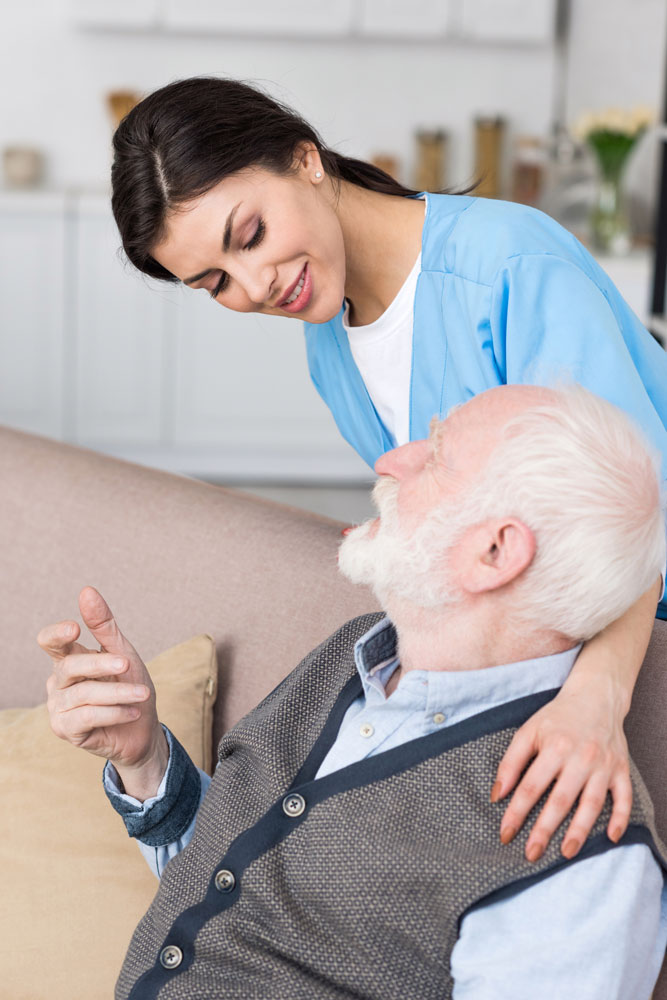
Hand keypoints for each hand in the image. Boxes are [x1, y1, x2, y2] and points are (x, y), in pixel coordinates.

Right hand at [39, 586, 167, 798]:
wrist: (143, 729)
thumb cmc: (131, 687)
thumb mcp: (124, 653)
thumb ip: (104, 625)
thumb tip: (86, 591)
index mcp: (69, 658)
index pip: (50, 641)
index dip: (57, 634)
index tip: (75, 628)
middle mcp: (58, 681)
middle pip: (70, 665)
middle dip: (101, 664)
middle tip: (127, 664)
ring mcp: (58, 706)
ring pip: (82, 693)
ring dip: (118, 693)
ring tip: (142, 694)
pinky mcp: (65, 729)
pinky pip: (85, 716)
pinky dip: (114, 712)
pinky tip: (133, 712)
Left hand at [491, 678, 630, 861]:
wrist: (596, 697)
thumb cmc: (558, 717)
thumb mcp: (529, 730)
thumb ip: (511, 762)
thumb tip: (497, 794)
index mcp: (555, 747)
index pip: (531, 786)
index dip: (516, 812)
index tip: (505, 834)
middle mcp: (581, 757)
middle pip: (560, 800)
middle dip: (544, 829)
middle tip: (531, 853)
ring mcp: (603, 765)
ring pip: (591, 804)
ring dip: (579, 830)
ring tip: (566, 852)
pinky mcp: (621, 769)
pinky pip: (624, 798)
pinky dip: (620, 818)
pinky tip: (610, 838)